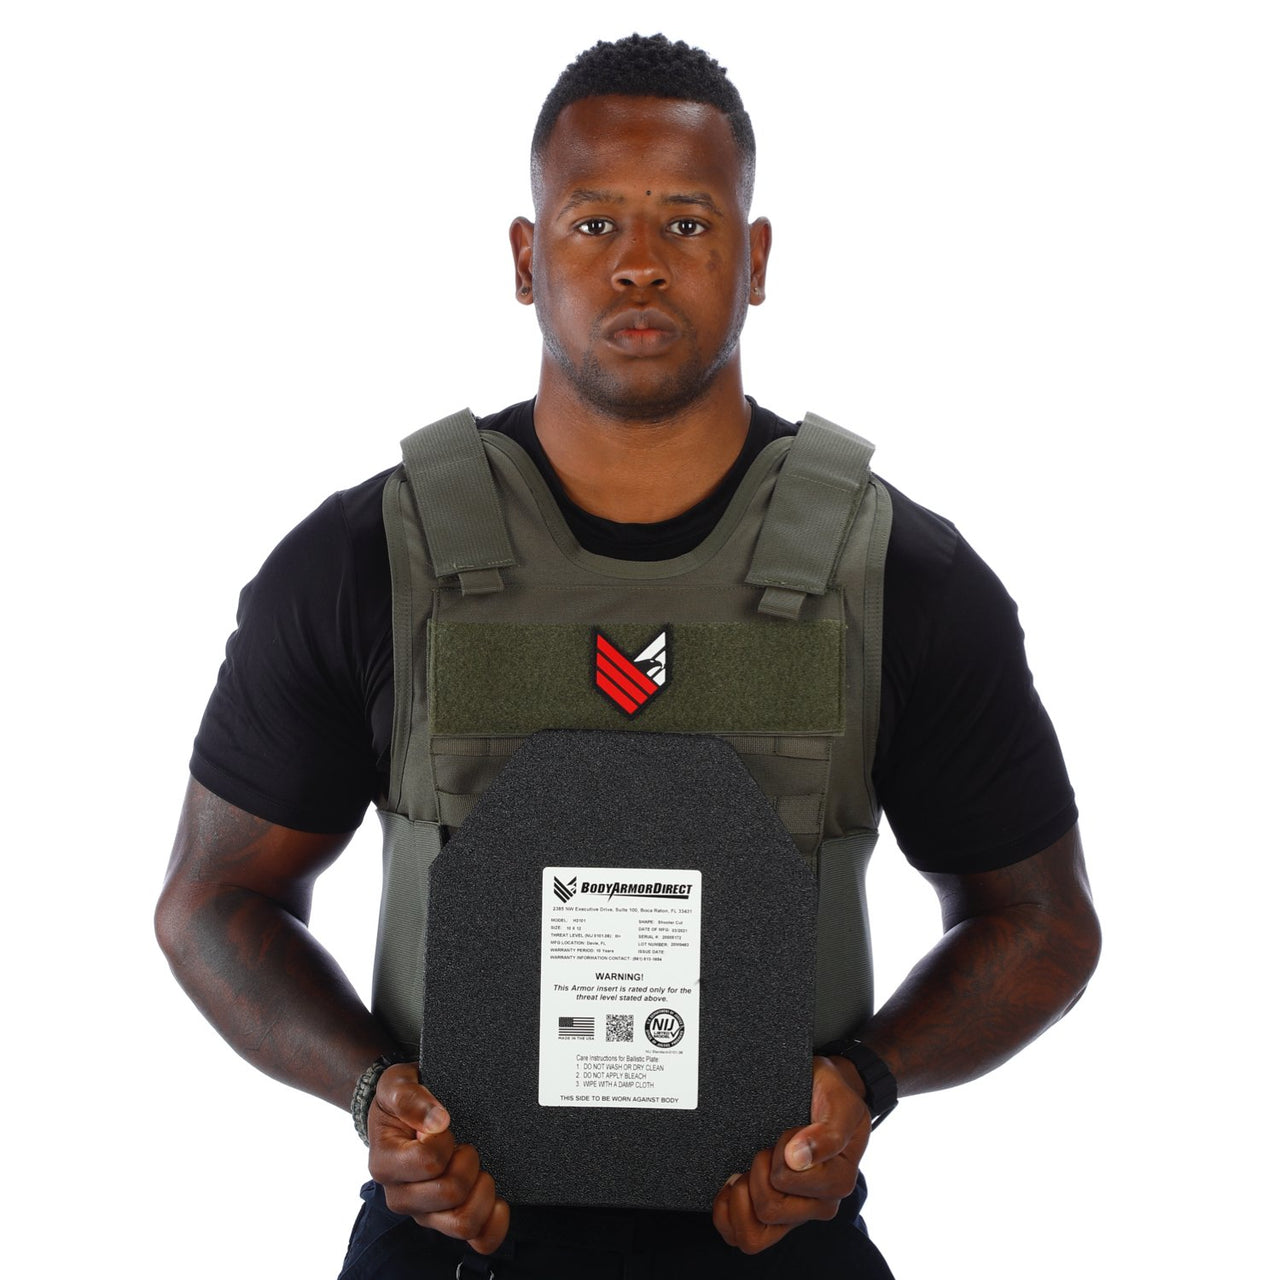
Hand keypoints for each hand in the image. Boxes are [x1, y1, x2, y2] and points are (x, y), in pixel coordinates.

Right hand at [366, 1063, 509, 1253]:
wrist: (402, 1114)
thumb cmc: (401, 1101)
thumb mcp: (397, 1084)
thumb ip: (410, 1098)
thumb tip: (438, 1121)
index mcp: (385, 1165)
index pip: (429, 1162)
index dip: (445, 1139)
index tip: (442, 1125)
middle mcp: (401, 1197)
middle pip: (451, 1193)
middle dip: (468, 1161)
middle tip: (462, 1143)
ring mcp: (426, 1213)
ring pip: (464, 1223)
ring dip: (482, 1191)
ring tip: (477, 1168)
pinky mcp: (447, 1222)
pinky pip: (479, 1239)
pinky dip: (494, 1224)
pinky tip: (497, 1199)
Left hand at [711, 1055, 869, 1253]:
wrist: (820, 1090)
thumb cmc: (830, 1098)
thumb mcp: (842, 1103)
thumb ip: (829, 1132)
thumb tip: (798, 1159)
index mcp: (838, 1181)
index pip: (789, 1182)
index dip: (778, 1153)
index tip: (787, 1134)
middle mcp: (818, 1204)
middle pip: (769, 1210)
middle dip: (757, 1172)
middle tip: (766, 1149)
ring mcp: (794, 1214)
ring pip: (753, 1236)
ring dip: (742, 1197)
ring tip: (748, 1169)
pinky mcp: (772, 1218)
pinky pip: (740, 1237)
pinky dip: (728, 1214)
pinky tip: (732, 1185)